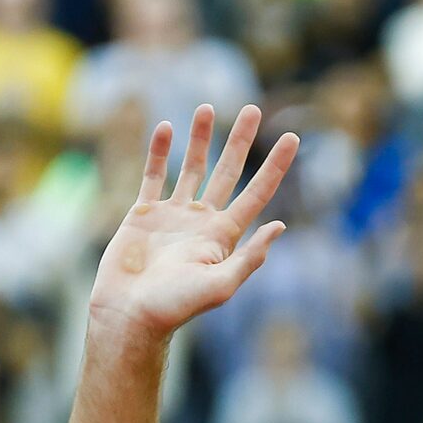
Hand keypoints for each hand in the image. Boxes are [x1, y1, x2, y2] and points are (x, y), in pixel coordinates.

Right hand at [88, 103, 295, 339]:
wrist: (130, 314)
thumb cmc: (176, 306)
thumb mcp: (221, 285)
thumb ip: (250, 257)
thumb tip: (280, 226)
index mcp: (225, 235)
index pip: (257, 193)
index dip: (275, 166)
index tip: (293, 137)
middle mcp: (202, 220)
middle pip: (228, 171)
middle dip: (241, 141)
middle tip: (254, 109)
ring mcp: (173, 215)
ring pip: (191, 167)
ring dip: (201, 138)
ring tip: (208, 108)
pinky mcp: (143, 213)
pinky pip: (153, 175)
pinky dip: (158, 151)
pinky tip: (165, 128)